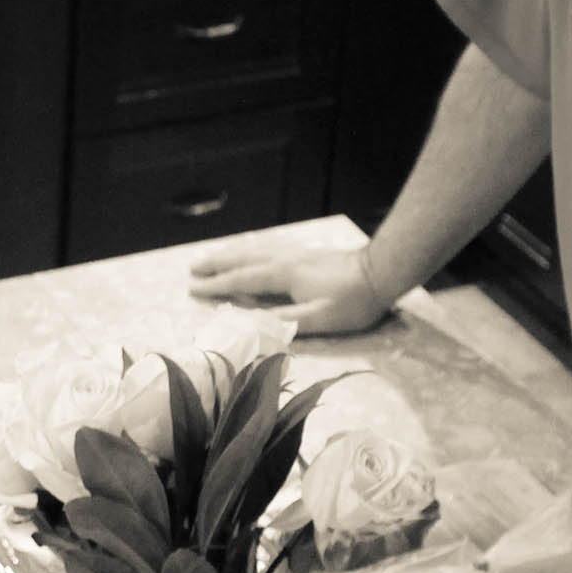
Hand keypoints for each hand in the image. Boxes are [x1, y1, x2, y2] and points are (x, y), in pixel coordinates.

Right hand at [185, 243, 388, 334]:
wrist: (380, 272)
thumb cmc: (352, 302)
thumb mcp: (318, 319)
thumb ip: (282, 321)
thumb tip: (250, 323)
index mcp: (282, 276)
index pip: (241, 281)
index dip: (216, 287)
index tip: (192, 289)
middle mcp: (283, 260)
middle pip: (242, 261)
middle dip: (215, 266)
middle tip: (192, 270)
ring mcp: (294, 253)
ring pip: (253, 252)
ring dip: (229, 256)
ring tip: (211, 259)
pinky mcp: (304, 253)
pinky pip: (266, 249)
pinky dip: (249, 251)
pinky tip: (248, 253)